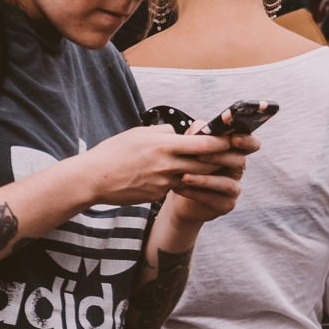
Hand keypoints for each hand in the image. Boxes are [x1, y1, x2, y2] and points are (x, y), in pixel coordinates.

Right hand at [79, 124, 239, 205]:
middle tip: (234, 158)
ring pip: (194, 179)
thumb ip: (162, 133)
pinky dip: (184, 184)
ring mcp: (163, 182)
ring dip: (206, 175)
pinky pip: (177, 188)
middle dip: (221, 162)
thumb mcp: (138, 134)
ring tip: (215, 170)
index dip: (221, 143)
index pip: (202, 143)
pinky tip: (187, 182)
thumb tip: (177, 133)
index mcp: (163, 145)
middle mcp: (167, 164)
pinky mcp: (158, 195)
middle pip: (205, 165)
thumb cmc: (114, 152)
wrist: (94, 179)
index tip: (233, 140)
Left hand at [165, 131, 258, 224]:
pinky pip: (214, 199)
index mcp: (234, 151)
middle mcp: (237, 169)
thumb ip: (198, 134)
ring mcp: (234, 189)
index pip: (251, 144)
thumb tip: (202, 128)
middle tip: (198, 155)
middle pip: (239, 161)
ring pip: (227, 183)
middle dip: (219, 157)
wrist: (180, 190)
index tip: (233, 138)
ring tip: (184, 176)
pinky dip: (195, 193)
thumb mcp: (191, 145)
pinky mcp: (225, 205)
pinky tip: (179, 188)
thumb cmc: (188, 163)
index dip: (247, 140)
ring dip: (204, 179)